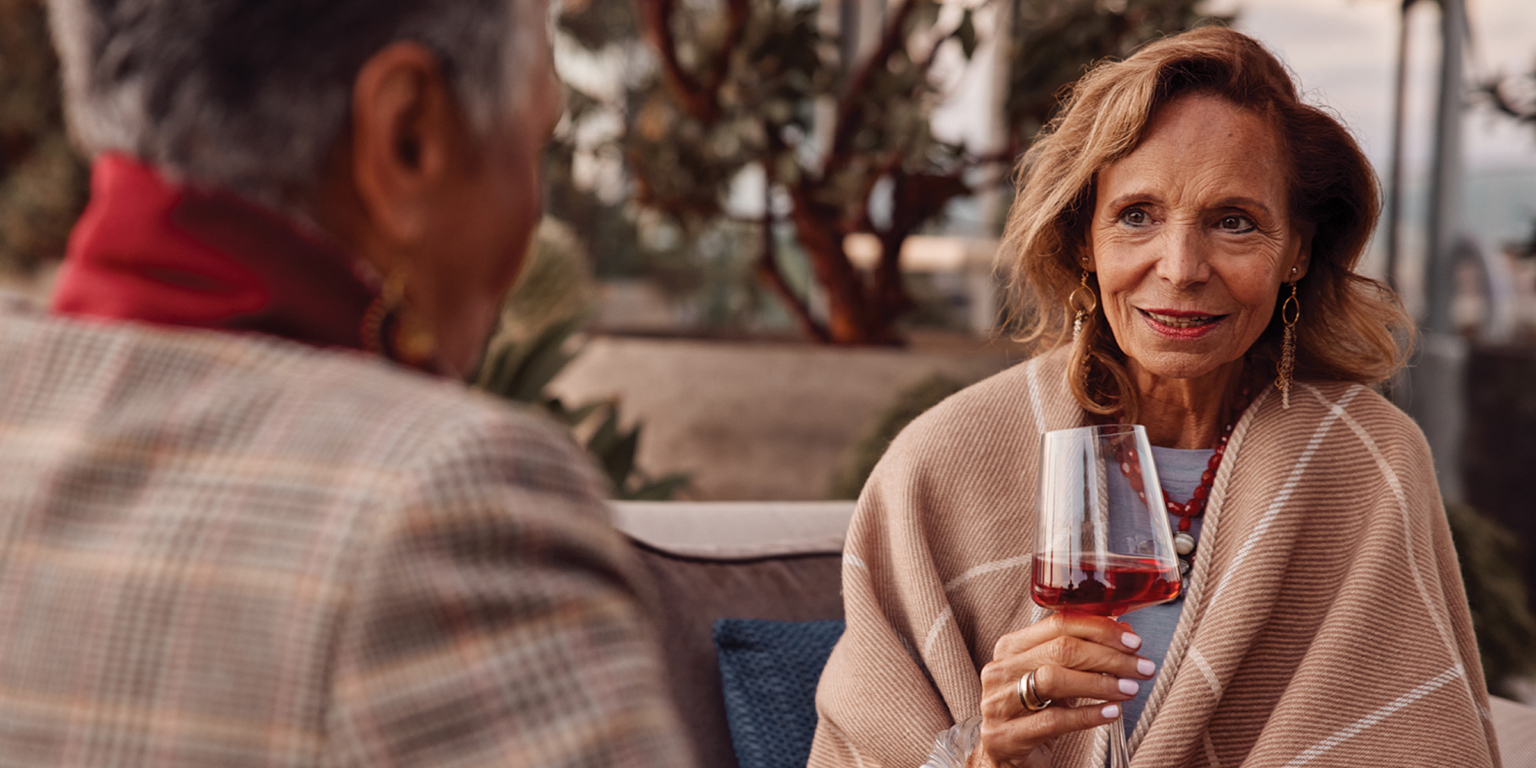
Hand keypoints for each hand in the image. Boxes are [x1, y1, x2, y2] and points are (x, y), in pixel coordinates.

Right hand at [967, 613, 1153, 767]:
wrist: (1004, 755)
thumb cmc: (1032, 712)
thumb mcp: (1052, 678)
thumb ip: (1080, 656)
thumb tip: (1122, 632)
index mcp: (1010, 648)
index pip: (1058, 624)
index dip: (1099, 629)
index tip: (1132, 641)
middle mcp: (1001, 670)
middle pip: (1060, 650)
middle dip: (1108, 656)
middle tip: (1140, 667)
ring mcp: (999, 703)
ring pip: (1054, 680)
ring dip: (1100, 683)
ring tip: (1129, 689)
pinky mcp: (1006, 735)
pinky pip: (1053, 720)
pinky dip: (1088, 714)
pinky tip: (1111, 712)